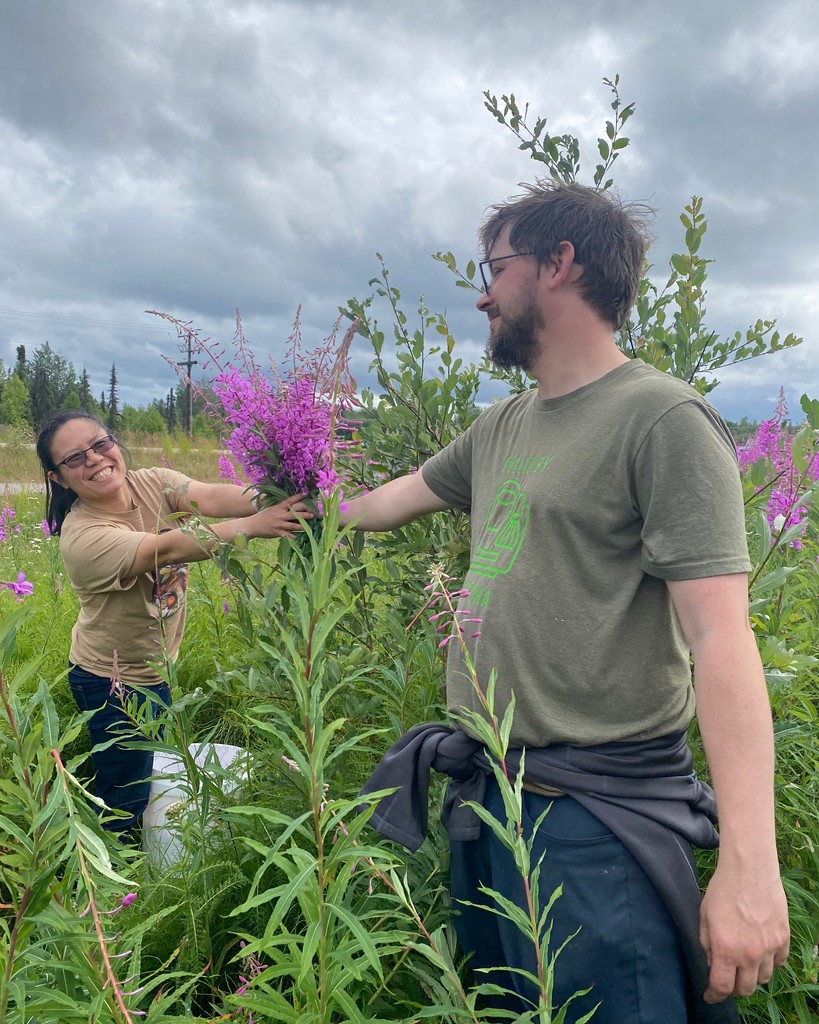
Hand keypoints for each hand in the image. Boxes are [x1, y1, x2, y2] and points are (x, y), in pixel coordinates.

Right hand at [252, 493, 312, 537]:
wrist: (252, 525)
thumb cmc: (262, 517)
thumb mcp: (271, 509)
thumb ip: (281, 508)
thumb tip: (291, 507)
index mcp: (278, 507)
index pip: (289, 501)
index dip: (298, 497)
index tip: (305, 494)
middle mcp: (280, 515)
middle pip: (295, 514)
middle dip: (305, 514)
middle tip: (313, 514)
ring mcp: (279, 524)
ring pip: (294, 525)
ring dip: (303, 526)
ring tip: (309, 527)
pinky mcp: (278, 532)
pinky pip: (288, 535)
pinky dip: (294, 536)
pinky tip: (299, 537)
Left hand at [699, 860, 789, 1002]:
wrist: (749, 869)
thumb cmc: (722, 889)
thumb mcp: (704, 916)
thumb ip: (707, 944)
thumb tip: (713, 963)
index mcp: (726, 950)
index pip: (721, 987)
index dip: (714, 996)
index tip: (709, 996)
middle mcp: (749, 955)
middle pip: (745, 989)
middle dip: (734, 989)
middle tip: (728, 979)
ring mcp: (769, 948)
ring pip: (764, 979)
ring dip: (752, 976)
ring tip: (744, 964)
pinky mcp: (783, 938)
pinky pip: (779, 962)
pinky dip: (770, 963)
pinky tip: (761, 953)